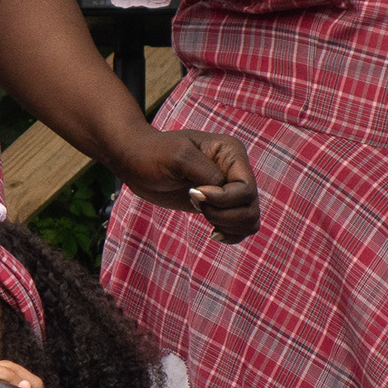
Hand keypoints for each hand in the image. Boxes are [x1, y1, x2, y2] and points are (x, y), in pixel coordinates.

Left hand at [116, 128, 259, 241]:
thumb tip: (223, 191)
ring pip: (250, 219)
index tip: (193, 193)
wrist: (137, 162)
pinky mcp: (220, 206)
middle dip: (223, 214)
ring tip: (202, 214)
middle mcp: (236, 170)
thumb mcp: (179, 156)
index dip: (223, 199)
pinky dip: (231, 235)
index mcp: (232, 153)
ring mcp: (230, 189)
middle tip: (195, 204)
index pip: (246, 188)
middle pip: (250, 207)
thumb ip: (206, 173)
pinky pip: (240, 228)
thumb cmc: (154, 154)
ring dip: (227, 225)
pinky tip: (213, 233)